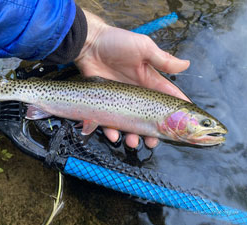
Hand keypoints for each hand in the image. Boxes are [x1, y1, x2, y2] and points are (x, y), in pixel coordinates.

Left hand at [75, 10, 189, 148]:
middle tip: (153, 142)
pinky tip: (113, 135)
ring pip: (130, 124)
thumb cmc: (116, 43)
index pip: (168, 98)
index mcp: (149, 81)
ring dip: (133, 136)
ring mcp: (120, 101)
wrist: (89, 44)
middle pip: (149, 118)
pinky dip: (111, 131)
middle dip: (153, 132)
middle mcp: (137, 94)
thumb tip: (186, 65)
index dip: (176, 112)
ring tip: (132, 142)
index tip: (184, 126)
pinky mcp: (104, 104)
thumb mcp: (143, 48)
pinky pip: (108, 121)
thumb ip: (162, 60)